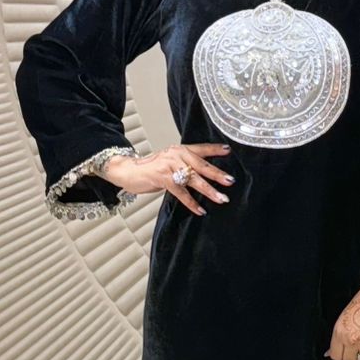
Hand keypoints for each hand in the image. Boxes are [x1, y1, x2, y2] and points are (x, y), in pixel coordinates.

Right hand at [103, 142, 232, 215]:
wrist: (129, 171)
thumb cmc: (151, 169)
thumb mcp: (170, 161)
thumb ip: (185, 164)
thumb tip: (204, 174)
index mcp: (180, 149)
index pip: (201, 149)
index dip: (215, 150)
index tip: (228, 151)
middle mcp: (176, 155)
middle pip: (200, 165)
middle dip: (217, 174)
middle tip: (230, 181)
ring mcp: (169, 166)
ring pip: (193, 179)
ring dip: (209, 191)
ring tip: (221, 199)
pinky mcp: (162, 178)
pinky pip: (181, 192)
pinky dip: (191, 203)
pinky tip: (200, 210)